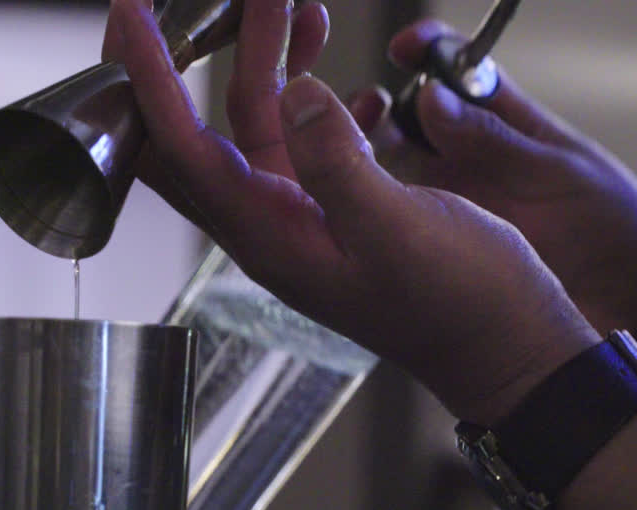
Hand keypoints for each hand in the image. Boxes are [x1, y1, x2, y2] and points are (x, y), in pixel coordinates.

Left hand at [103, 0, 598, 423]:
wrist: (507, 348)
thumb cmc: (460, 305)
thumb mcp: (398, 228)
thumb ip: (338, 162)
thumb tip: (296, 94)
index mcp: (268, 236)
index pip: (180, 147)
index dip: (148, 77)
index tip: (129, 11)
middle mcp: (272, 226)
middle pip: (205, 129)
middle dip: (203, 54)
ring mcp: (305, 217)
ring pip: (263, 126)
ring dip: (275, 63)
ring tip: (298, 3)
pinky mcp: (341, 211)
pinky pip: (311, 142)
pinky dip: (324, 99)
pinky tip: (358, 80)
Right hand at [349, 19, 636, 333]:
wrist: (630, 304)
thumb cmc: (614, 227)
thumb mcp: (560, 173)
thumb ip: (497, 140)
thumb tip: (434, 98)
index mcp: (509, 121)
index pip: (459, 68)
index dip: (429, 51)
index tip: (405, 48)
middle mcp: (473, 157)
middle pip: (411, 115)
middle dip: (384, 107)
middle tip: (370, 114)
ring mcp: (456, 201)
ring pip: (395, 166)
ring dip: (370, 157)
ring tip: (357, 161)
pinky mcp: (446, 246)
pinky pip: (400, 221)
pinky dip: (376, 211)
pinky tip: (361, 212)